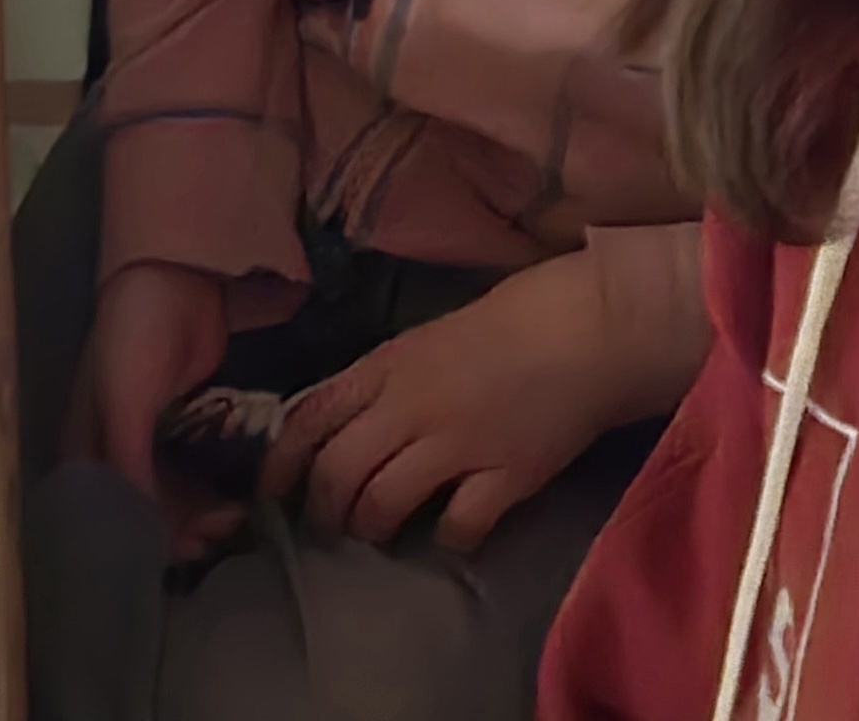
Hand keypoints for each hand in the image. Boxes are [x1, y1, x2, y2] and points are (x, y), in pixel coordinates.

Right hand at [77, 259, 234, 534]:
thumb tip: (139, 530)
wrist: (180, 276)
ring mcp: (151, 436)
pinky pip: (195, 474)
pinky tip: (234, 501)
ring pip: (171, 497)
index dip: (137, 539)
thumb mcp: (122, 400)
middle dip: (177, 531)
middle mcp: (112, 448)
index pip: (102, 513)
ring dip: (199, 517)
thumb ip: (126, 462)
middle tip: (217, 534)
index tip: (178, 552)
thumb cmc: (135, 336)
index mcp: (83, 444)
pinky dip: (211, 493)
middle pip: (141, 511)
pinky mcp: (185, 424)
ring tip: (232, 518)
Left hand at [264, 250, 634, 551]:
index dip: (280, 462)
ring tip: (378, 532)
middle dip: (324, 508)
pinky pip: (458, 525)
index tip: (271, 492)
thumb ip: (387, 379)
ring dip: (372, 527)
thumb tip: (351, 420)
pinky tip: (450, 536)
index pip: (309, 417)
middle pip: (337, 471)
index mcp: (386, 364)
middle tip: (330, 524)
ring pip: (383, 502)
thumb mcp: (426, 337)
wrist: (588, 327)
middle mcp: (409, 405)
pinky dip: (447, 539)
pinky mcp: (507, 476)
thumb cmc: (511, 319)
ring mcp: (457, 443)